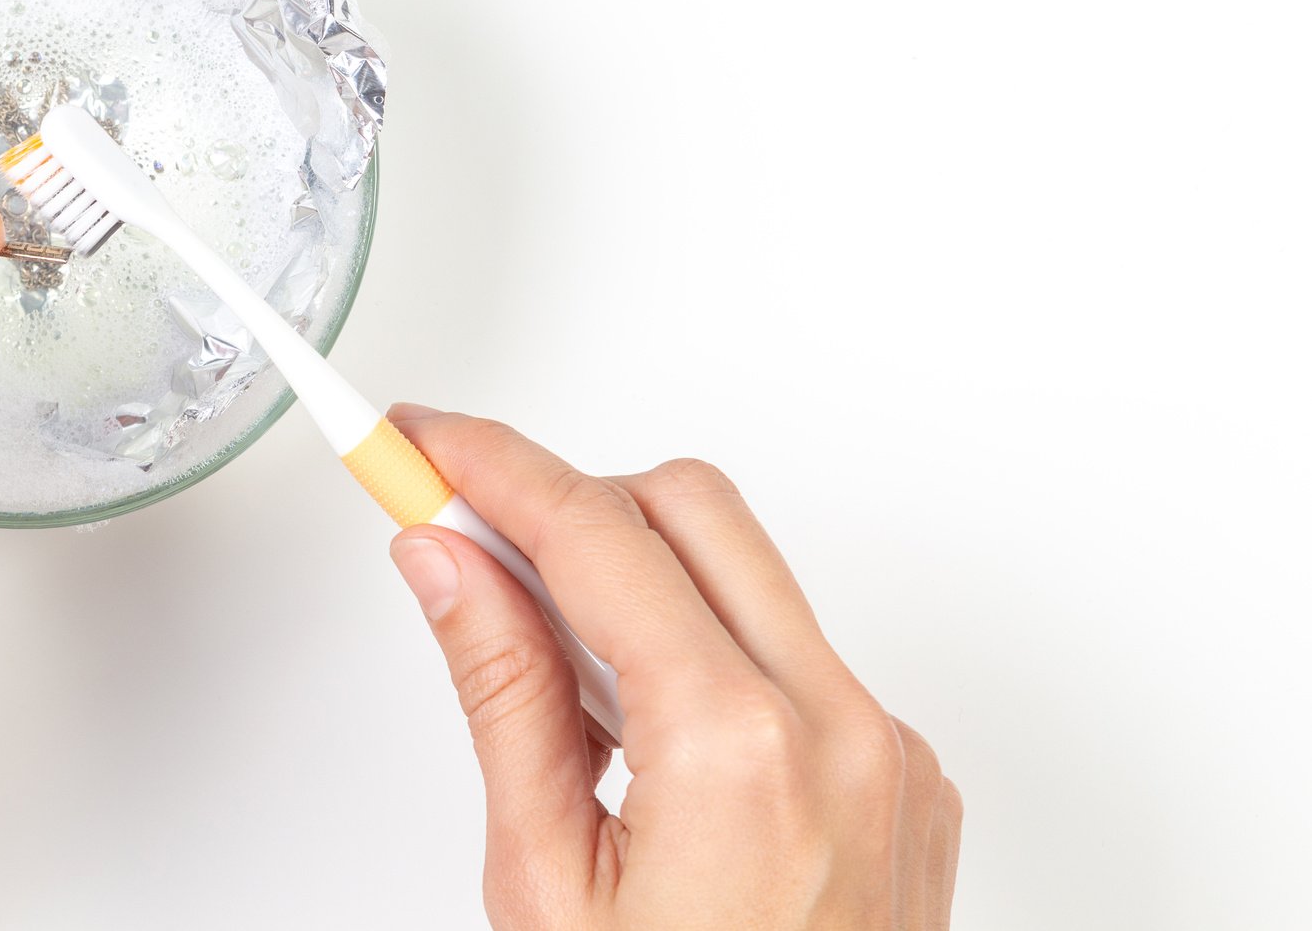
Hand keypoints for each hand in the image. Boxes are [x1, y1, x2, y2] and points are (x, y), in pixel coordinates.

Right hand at [385, 406, 960, 929]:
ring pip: (749, 572)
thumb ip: (503, 696)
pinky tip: (641, 727)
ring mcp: (891, 753)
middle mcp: (840, 728)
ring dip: (638, 572)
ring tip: (546, 654)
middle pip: (689, 507)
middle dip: (569, 495)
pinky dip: (707, 645)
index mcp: (738, 749)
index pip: (592, 531)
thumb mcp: (546, 885)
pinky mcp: (909, 779)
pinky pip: (797, 653)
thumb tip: (447, 565)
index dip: (488, 465)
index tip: (419, 442)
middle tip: (466, 530)